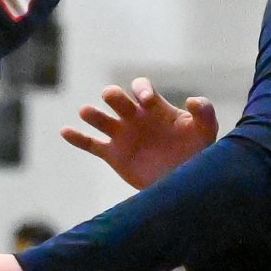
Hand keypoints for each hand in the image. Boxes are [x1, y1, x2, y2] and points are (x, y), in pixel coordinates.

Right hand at [62, 77, 217, 189]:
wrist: (184, 182)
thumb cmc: (197, 153)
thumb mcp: (205, 131)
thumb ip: (205, 112)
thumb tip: (191, 100)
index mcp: (154, 107)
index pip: (141, 88)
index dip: (141, 89)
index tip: (146, 100)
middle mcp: (134, 117)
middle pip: (116, 98)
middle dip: (113, 96)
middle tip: (112, 98)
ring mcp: (121, 135)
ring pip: (100, 119)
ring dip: (92, 114)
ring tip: (87, 112)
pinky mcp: (113, 155)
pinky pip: (91, 144)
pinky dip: (77, 138)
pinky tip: (65, 131)